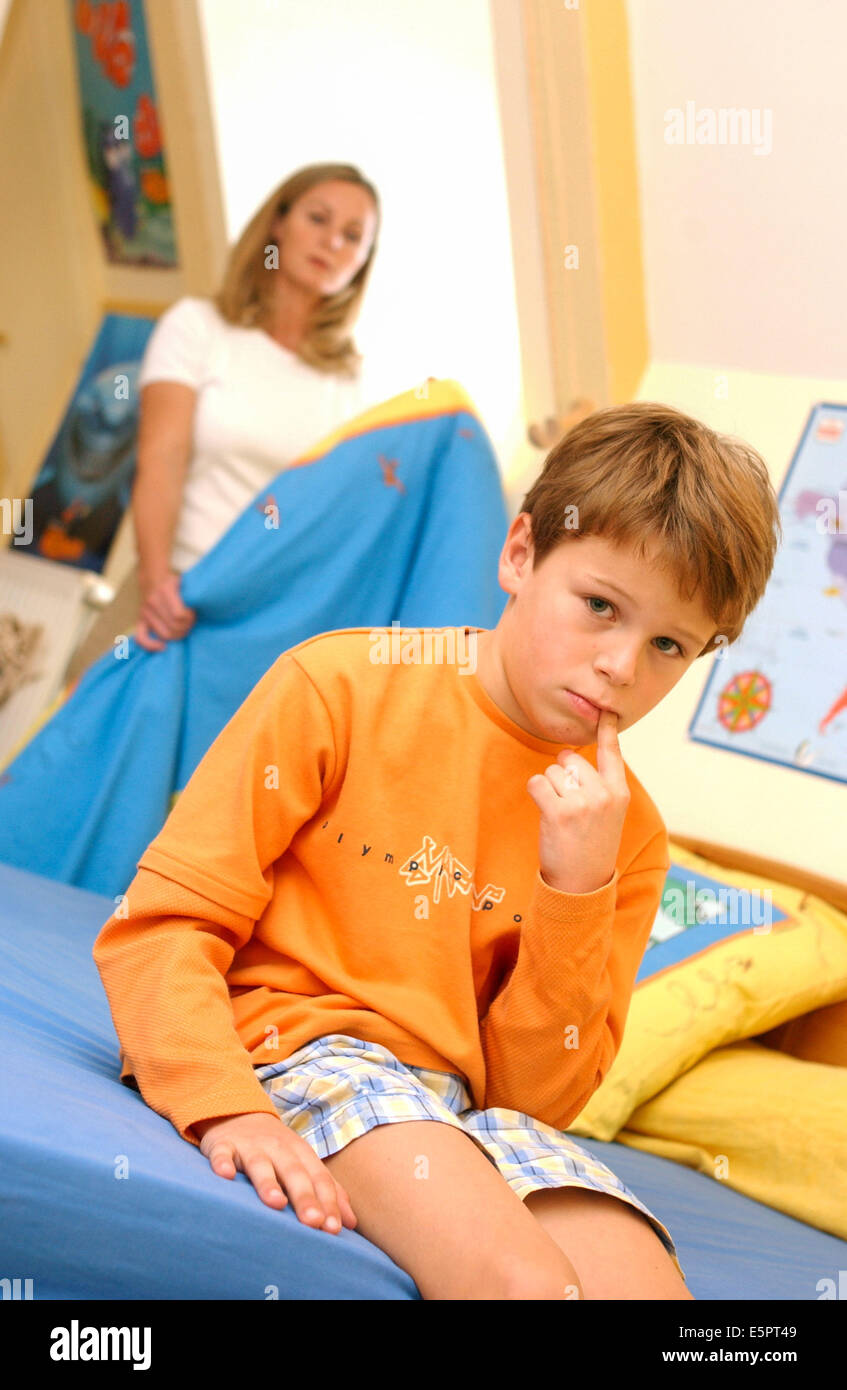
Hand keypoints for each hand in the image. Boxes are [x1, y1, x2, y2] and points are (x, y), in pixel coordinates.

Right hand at [134, 570, 195, 651]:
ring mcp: (145, 612)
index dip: (190, 618)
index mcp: (165, 590)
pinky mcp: (140, 620)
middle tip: (191, 623)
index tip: (194, 614)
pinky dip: (151, 646)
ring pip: (164, 634)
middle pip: (173, 627)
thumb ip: (192, 593)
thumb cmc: (174, 582)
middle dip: (186, 627)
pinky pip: (141, 638)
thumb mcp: (185, 581)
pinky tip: (163, 647)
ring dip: (177, 635)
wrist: (153, 578)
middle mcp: (153, 601)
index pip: (179, 614)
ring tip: (183, 629)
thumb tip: (203, 606)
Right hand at [194, 1112, 357, 1234]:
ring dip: (268, 1183)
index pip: (318, 1178)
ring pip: (260, 1164)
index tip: (334, 1229)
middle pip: (294, 1173)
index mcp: (301, 1153)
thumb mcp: (304, 1164)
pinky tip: (225, 1176)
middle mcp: (278, 1148)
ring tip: (276, 1203)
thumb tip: (351, 1223)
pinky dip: (223, 1163)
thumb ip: (328, 1191)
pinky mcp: (223, 1146)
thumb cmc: (276, 1150)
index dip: (327, 1202)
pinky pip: (222, 1154)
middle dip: (305, 1197)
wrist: (238, 1115)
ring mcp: (250, 1146)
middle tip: (313, 1222)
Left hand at [526, 708, 629, 893]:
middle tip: (568, 804)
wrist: (582, 884)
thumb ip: (600, 787)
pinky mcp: (559, 812)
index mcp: (618, 792)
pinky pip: (537, 783)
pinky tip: (546, 813)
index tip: (606, 711)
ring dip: (548, 788)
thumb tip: (575, 759)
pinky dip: (536, 794)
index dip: (607, 730)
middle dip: (561, 775)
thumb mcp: (609, 815)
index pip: (612, 753)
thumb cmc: (591, 846)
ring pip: (551, 771)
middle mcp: (604, 794)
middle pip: (569, 759)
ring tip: (560, 815)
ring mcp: (582, 802)